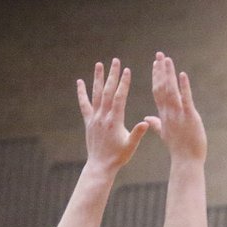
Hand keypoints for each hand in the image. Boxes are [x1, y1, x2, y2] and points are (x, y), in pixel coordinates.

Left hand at [76, 58, 151, 172]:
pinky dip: (82, 93)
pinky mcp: (88, 122)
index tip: (127, 70)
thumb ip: (137, 133)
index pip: (119, 97)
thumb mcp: (130, 146)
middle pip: (107, 91)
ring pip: (96, 94)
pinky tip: (80, 82)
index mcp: (114, 121)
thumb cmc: (118, 157)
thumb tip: (145, 123)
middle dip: (112, 75)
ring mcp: (94, 118)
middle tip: (115, 60)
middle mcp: (103, 117)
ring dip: (98, 78)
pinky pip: (84, 104)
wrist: (100, 166)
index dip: (123, 83)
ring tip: (99, 64)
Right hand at [145, 51, 205, 161]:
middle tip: (159, 54)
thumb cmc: (177, 148)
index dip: (156, 77)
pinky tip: (182, 75)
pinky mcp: (189, 116)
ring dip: (169, 74)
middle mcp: (169, 112)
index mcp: (163, 115)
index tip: (155, 64)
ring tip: (167, 59)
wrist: (186, 161)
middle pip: (162, 87)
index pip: (157, 92)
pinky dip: (183, 87)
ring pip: (171, 90)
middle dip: (160, 70)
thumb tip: (147, 118)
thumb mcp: (165, 134)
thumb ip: (156, 124)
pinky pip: (185, 99)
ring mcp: (178, 114)